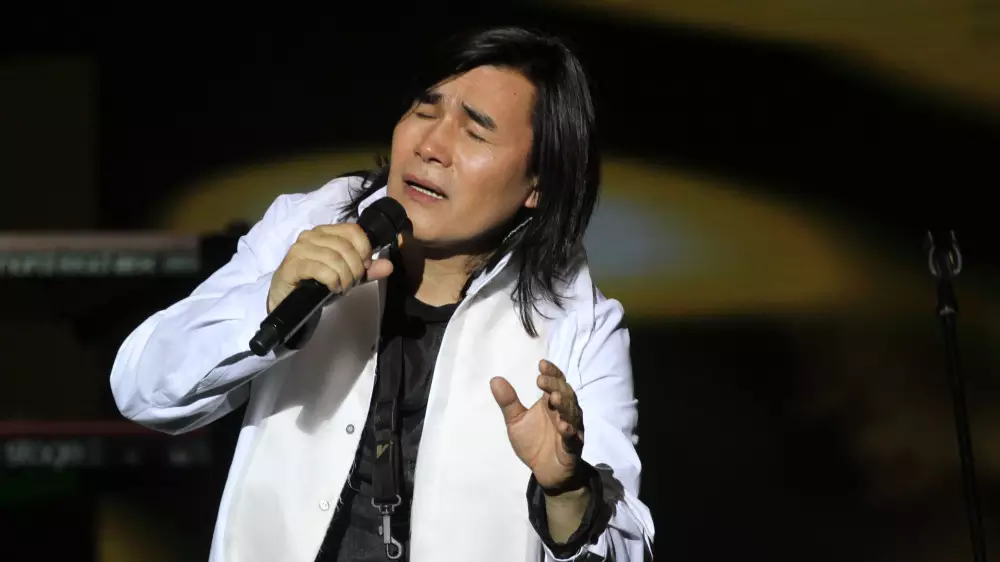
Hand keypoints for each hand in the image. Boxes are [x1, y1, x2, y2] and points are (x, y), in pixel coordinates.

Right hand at [267, 223, 393, 312]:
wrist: (288, 300)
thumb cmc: (316, 283)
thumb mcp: (347, 275)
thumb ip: (368, 271)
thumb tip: (388, 266)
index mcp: (325, 231)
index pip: (353, 230)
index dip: (364, 249)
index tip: (365, 267)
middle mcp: (311, 235)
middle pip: (345, 246)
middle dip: (356, 268)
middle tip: (353, 282)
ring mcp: (299, 249)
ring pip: (334, 258)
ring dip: (345, 276)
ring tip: (343, 287)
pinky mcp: (292, 265)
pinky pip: (320, 269)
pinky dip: (332, 280)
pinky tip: (333, 288)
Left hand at [490, 360, 583, 490]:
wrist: (545, 470)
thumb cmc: (533, 442)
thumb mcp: (516, 421)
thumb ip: (508, 402)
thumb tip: (494, 379)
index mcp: (551, 403)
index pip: (556, 382)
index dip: (551, 372)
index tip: (541, 364)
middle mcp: (564, 412)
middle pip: (564, 394)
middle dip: (555, 386)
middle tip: (542, 380)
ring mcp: (571, 428)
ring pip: (572, 413)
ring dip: (564, 405)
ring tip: (554, 398)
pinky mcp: (573, 447)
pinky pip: (573, 438)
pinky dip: (569, 431)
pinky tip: (563, 426)